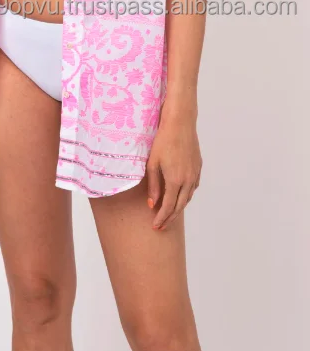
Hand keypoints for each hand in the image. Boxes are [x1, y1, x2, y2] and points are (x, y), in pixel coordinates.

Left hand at [146, 97, 201, 229]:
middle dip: (170, 218)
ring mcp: (195, 174)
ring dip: (179, 208)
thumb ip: (153, 185)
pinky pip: (193, 187)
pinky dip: (186, 196)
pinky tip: (180, 196)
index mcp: (176, 180)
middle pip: (180, 206)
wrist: (180, 123)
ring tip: (169, 214)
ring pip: (188, 198)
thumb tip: (152, 204)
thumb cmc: (163, 140)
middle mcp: (188, 180)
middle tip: (161, 226)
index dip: (161, 218)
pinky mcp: (198, 167)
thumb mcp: (152, 163)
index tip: (155, 226)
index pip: (168, 207)